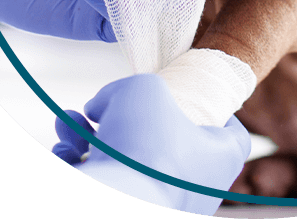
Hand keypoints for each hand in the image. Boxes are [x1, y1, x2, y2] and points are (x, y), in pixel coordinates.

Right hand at [52, 74, 249, 214]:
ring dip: (92, 138)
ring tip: (70, 123)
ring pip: (126, 163)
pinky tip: (63, 148)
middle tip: (106, 109)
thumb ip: (126, 89)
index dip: (217, 112)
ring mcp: (159, 205)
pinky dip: (81, 164)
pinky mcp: (126, 213)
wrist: (114, 205)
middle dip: (127, 120)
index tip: (196, 97)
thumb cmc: (144, 148)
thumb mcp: (143, 89)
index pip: (233, 136)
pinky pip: (105, 184)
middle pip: (166, 143)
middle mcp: (193, 188)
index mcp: (218, 158)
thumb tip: (101, 107)